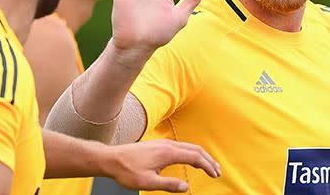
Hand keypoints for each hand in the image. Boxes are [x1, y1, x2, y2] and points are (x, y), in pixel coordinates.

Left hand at [102, 139, 220, 192]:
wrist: (111, 158)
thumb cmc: (127, 171)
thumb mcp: (147, 182)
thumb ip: (168, 184)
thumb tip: (186, 186)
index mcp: (167, 153)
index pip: (194, 157)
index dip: (207, 166)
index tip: (215, 175)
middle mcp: (167, 144)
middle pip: (194, 149)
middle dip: (208, 160)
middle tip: (217, 171)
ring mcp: (162, 143)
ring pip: (188, 146)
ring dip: (201, 155)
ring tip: (208, 166)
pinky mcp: (158, 145)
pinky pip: (181, 146)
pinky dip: (191, 152)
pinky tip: (191, 159)